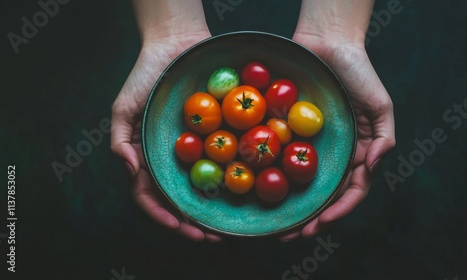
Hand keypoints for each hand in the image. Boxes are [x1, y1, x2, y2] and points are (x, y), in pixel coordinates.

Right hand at [111, 30, 221, 241]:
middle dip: (193, 223)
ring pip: (203, 188)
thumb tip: (130, 169)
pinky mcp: (215, 135)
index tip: (180, 226)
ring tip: (226, 227)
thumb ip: (120, 140)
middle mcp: (171, 159)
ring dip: (213, 211)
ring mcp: (195, 149)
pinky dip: (231, 179)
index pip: (150, 195)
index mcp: (147, 158)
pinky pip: (224, 160)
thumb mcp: (124, 106)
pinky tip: (243, 192)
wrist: (178, 45)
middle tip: (210, 237)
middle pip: (180, 200)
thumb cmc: (147, 75)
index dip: (163, 215)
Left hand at [279, 31, 395, 240]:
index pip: (351, 192)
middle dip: (310, 219)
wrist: (326, 44)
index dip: (338, 211)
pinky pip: (282, 158)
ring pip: (302, 184)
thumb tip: (374, 166)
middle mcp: (335, 154)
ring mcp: (312, 146)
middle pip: (323, 195)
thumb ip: (384, 137)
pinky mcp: (291, 133)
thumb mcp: (380, 104)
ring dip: (291, 208)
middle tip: (291, 235)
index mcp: (359, 153)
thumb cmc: (357, 72)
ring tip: (276, 227)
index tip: (319, 225)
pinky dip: (274, 177)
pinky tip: (262, 192)